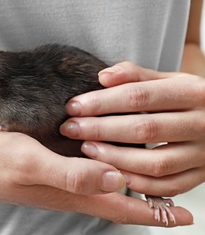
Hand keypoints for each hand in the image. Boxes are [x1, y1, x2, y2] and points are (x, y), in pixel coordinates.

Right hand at [0, 125, 192, 225]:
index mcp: (68, 192)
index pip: (120, 207)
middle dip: (149, 197)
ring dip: (129, 177)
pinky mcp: (48, 161)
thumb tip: (117, 180)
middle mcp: (68, 186)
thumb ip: (71, 174)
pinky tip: (107, 146)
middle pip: (117, 196)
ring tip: (153, 167)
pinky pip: (84, 164)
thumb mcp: (29, 164)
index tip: (186, 216)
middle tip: (178, 187)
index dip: (154, 214)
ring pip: (103, 180)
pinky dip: (103, 158)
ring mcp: (58, 174)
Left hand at [60, 61, 204, 200]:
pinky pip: (168, 186)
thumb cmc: (187, 99)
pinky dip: (138, 183)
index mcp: (193, 93)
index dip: (101, 102)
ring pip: (155, 163)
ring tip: (86, 150)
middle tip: (71, 129)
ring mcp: (204, 154)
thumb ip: (136, 75)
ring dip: (115, 158)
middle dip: (100, 130)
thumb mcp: (169, 79)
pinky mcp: (202, 176)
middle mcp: (202, 123)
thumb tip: (104, 76)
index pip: (138, 96)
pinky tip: (112, 172)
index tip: (73, 107)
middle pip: (144, 129)